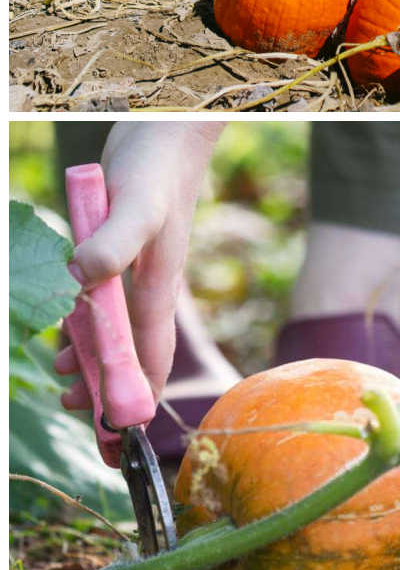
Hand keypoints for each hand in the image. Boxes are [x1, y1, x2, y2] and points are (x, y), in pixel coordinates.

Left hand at [55, 122, 224, 408]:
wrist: (169, 132)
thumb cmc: (158, 169)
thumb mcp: (135, 205)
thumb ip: (113, 244)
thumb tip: (81, 284)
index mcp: (156, 288)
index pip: (149, 359)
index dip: (133, 400)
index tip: (115, 438)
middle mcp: (147, 287)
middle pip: (131, 354)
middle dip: (106, 389)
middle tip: (73, 409)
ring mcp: (133, 271)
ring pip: (114, 331)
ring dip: (91, 360)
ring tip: (61, 378)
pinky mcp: (117, 254)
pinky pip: (101, 303)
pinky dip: (83, 324)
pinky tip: (63, 325)